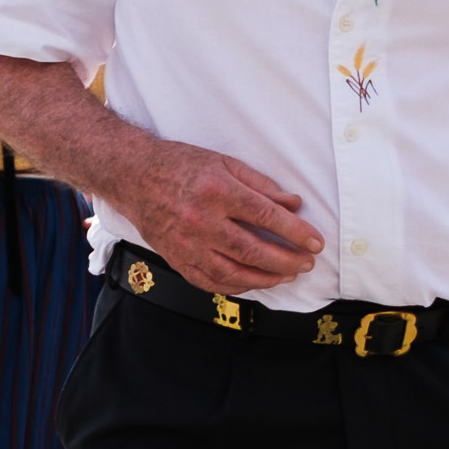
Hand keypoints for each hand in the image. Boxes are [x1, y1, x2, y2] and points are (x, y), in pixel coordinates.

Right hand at [118, 139, 324, 297]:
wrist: (133, 176)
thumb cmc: (180, 165)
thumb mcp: (224, 163)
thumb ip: (261, 185)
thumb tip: (293, 205)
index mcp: (217, 191)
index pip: (266, 217)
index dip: (296, 232)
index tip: (315, 242)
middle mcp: (201, 220)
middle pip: (253, 250)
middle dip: (287, 260)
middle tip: (307, 263)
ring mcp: (187, 243)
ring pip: (233, 272)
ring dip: (266, 278)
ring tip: (287, 276)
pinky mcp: (176, 258)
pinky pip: (210, 281)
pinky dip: (236, 286)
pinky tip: (254, 283)